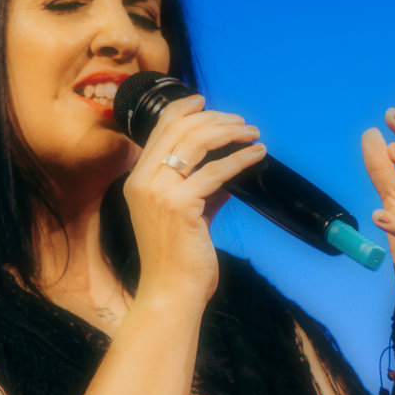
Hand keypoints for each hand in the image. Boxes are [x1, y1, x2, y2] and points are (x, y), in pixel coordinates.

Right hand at [125, 94, 265, 307]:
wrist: (169, 294)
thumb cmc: (176, 261)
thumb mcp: (185, 217)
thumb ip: (201, 191)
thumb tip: (227, 172)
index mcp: (138, 181)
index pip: (158, 131)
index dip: (183, 110)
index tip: (205, 101)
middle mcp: (143, 181)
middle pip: (179, 130)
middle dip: (214, 118)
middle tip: (241, 122)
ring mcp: (158, 192)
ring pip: (195, 142)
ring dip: (229, 132)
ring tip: (252, 133)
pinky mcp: (179, 205)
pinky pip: (215, 172)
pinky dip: (240, 159)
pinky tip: (256, 155)